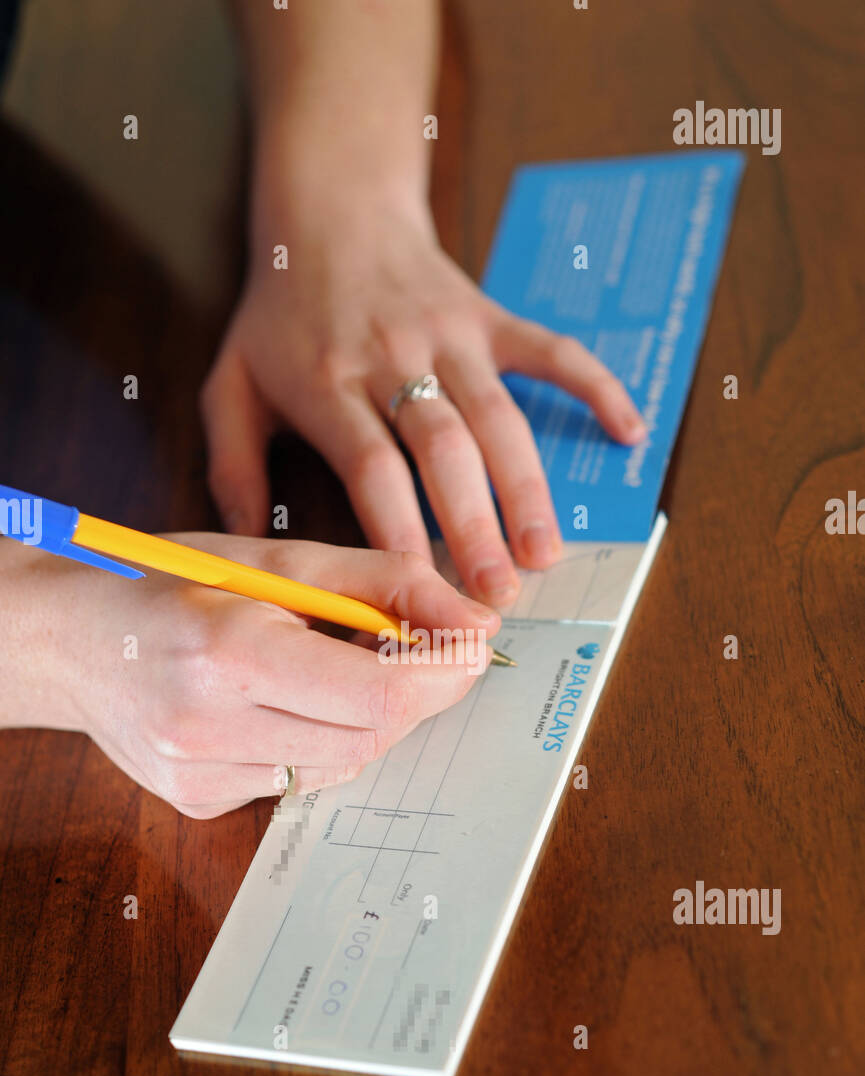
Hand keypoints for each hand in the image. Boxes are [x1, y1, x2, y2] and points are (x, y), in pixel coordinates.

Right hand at [10, 536, 497, 817]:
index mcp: (229, 651)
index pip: (375, 696)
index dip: (439, 675)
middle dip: (409, 696)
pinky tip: (279, 704)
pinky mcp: (199, 801)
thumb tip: (479, 623)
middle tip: (411, 652)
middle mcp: (210, 726)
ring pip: (342, 765)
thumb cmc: (169, 583)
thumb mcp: (276, 559)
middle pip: (369, 738)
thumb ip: (386, 586)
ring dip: (364, 719)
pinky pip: (298, 781)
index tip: (471, 648)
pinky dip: (316, 742)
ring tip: (327, 669)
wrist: (67, 639)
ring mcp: (200, 775)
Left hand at [201, 197, 645, 607]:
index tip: (420, 587)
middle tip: (498, 593)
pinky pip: (552, 350)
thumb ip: (231, 466)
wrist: (330, 214)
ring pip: (498, 415)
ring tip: (546, 552)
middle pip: (444, 448)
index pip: (372, 465)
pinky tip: (629, 433)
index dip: (400, 527)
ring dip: (527, 486)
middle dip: (475, 524)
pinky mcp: (490, 318)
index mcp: (330, 383)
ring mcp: (450, 335)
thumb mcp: (229, 384)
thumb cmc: (279, 315)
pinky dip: (595, 386)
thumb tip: (247, 545)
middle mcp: (396, 359)